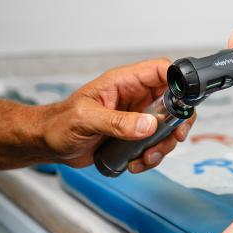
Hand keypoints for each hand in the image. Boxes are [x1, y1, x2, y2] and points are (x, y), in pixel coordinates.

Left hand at [39, 58, 194, 171]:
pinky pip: (155, 143)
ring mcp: (137, 116)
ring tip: (148, 156)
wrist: (47, 144)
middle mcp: (135, 96)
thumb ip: (118, 122)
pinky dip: (152, 155)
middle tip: (176, 136)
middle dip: (179, 120)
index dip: (178, 80)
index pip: (161, 70)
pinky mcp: (134, 134)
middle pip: (174, 100)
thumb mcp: (86, 119)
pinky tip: (137, 162)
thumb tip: (148, 125)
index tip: (184, 100)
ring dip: (165, 143)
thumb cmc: (59, 123)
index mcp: (124, 82)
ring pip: (168, 125)